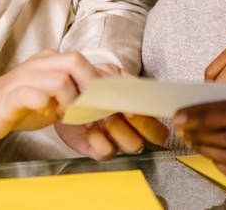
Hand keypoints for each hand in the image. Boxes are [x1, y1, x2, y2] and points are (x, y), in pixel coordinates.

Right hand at [0, 50, 97, 140]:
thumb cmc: (19, 103)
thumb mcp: (52, 97)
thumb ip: (73, 95)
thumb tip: (101, 103)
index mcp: (50, 62)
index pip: (83, 62)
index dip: (98, 82)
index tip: (104, 101)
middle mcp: (38, 65)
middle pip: (75, 62)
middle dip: (90, 86)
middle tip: (93, 108)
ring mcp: (23, 79)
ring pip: (58, 79)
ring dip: (71, 100)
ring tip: (70, 116)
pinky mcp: (9, 97)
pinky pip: (29, 94)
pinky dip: (43, 102)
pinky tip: (48, 112)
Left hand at [55, 63, 169, 159]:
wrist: (66, 85)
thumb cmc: (94, 79)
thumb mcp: (112, 74)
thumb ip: (128, 83)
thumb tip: (139, 93)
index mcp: (139, 112)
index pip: (159, 125)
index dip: (152, 120)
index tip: (136, 108)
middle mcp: (131, 128)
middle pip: (152, 138)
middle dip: (141, 124)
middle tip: (124, 111)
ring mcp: (115, 140)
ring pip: (132, 145)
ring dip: (119, 129)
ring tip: (103, 115)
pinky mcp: (96, 148)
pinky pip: (107, 152)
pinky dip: (99, 139)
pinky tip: (89, 126)